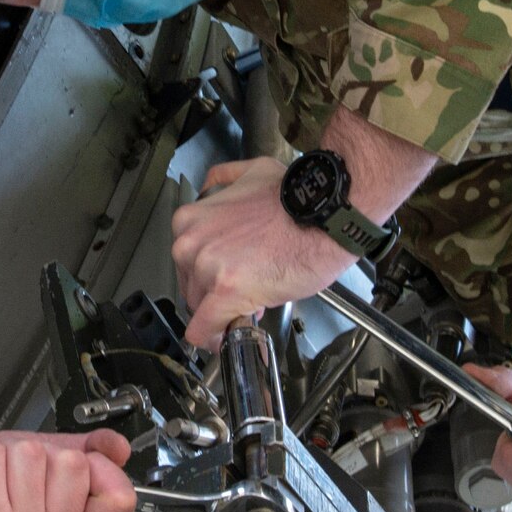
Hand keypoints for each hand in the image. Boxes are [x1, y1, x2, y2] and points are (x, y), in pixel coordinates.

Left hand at [0, 431, 136, 511]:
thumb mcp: (52, 466)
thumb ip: (91, 455)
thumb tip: (119, 447)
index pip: (120, 496)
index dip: (99, 468)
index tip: (71, 468)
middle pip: (74, 465)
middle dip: (45, 455)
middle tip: (20, 475)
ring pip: (35, 455)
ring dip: (9, 453)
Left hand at [170, 157, 352, 349]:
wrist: (323, 216)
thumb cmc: (296, 199)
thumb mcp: (250, 173)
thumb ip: (224, 179)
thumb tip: (215, 188)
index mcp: (192, 218)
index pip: (187, 259)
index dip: (211, 269)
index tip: (230, 273)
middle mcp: (191, 242)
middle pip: (191, 284)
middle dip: (216, 290)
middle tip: (247, 287)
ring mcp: (206, 267)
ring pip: (199, 307)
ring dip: (223, 310)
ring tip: (253, 301)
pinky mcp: (226, 292)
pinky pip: (202, 329)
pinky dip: (212, 338)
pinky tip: (225, 338)